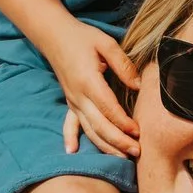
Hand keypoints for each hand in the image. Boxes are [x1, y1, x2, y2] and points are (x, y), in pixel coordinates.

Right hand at [44, 20, 140, 157]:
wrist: (54, 35)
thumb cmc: (83, 37)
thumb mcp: (106, 43)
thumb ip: (123, 65)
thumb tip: (138, 85)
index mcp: (89, 81)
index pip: (108, 109)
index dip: (123, 123)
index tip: (138, 132)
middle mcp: (78, 96)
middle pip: (99, 125)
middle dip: (118, 142)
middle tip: (136, 152)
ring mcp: (72, 101)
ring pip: (88, 129)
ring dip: (104, 146)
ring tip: (122, 158)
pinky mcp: (69, 102)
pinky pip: (70, 124)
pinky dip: (70, 138)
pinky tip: (72, 151)